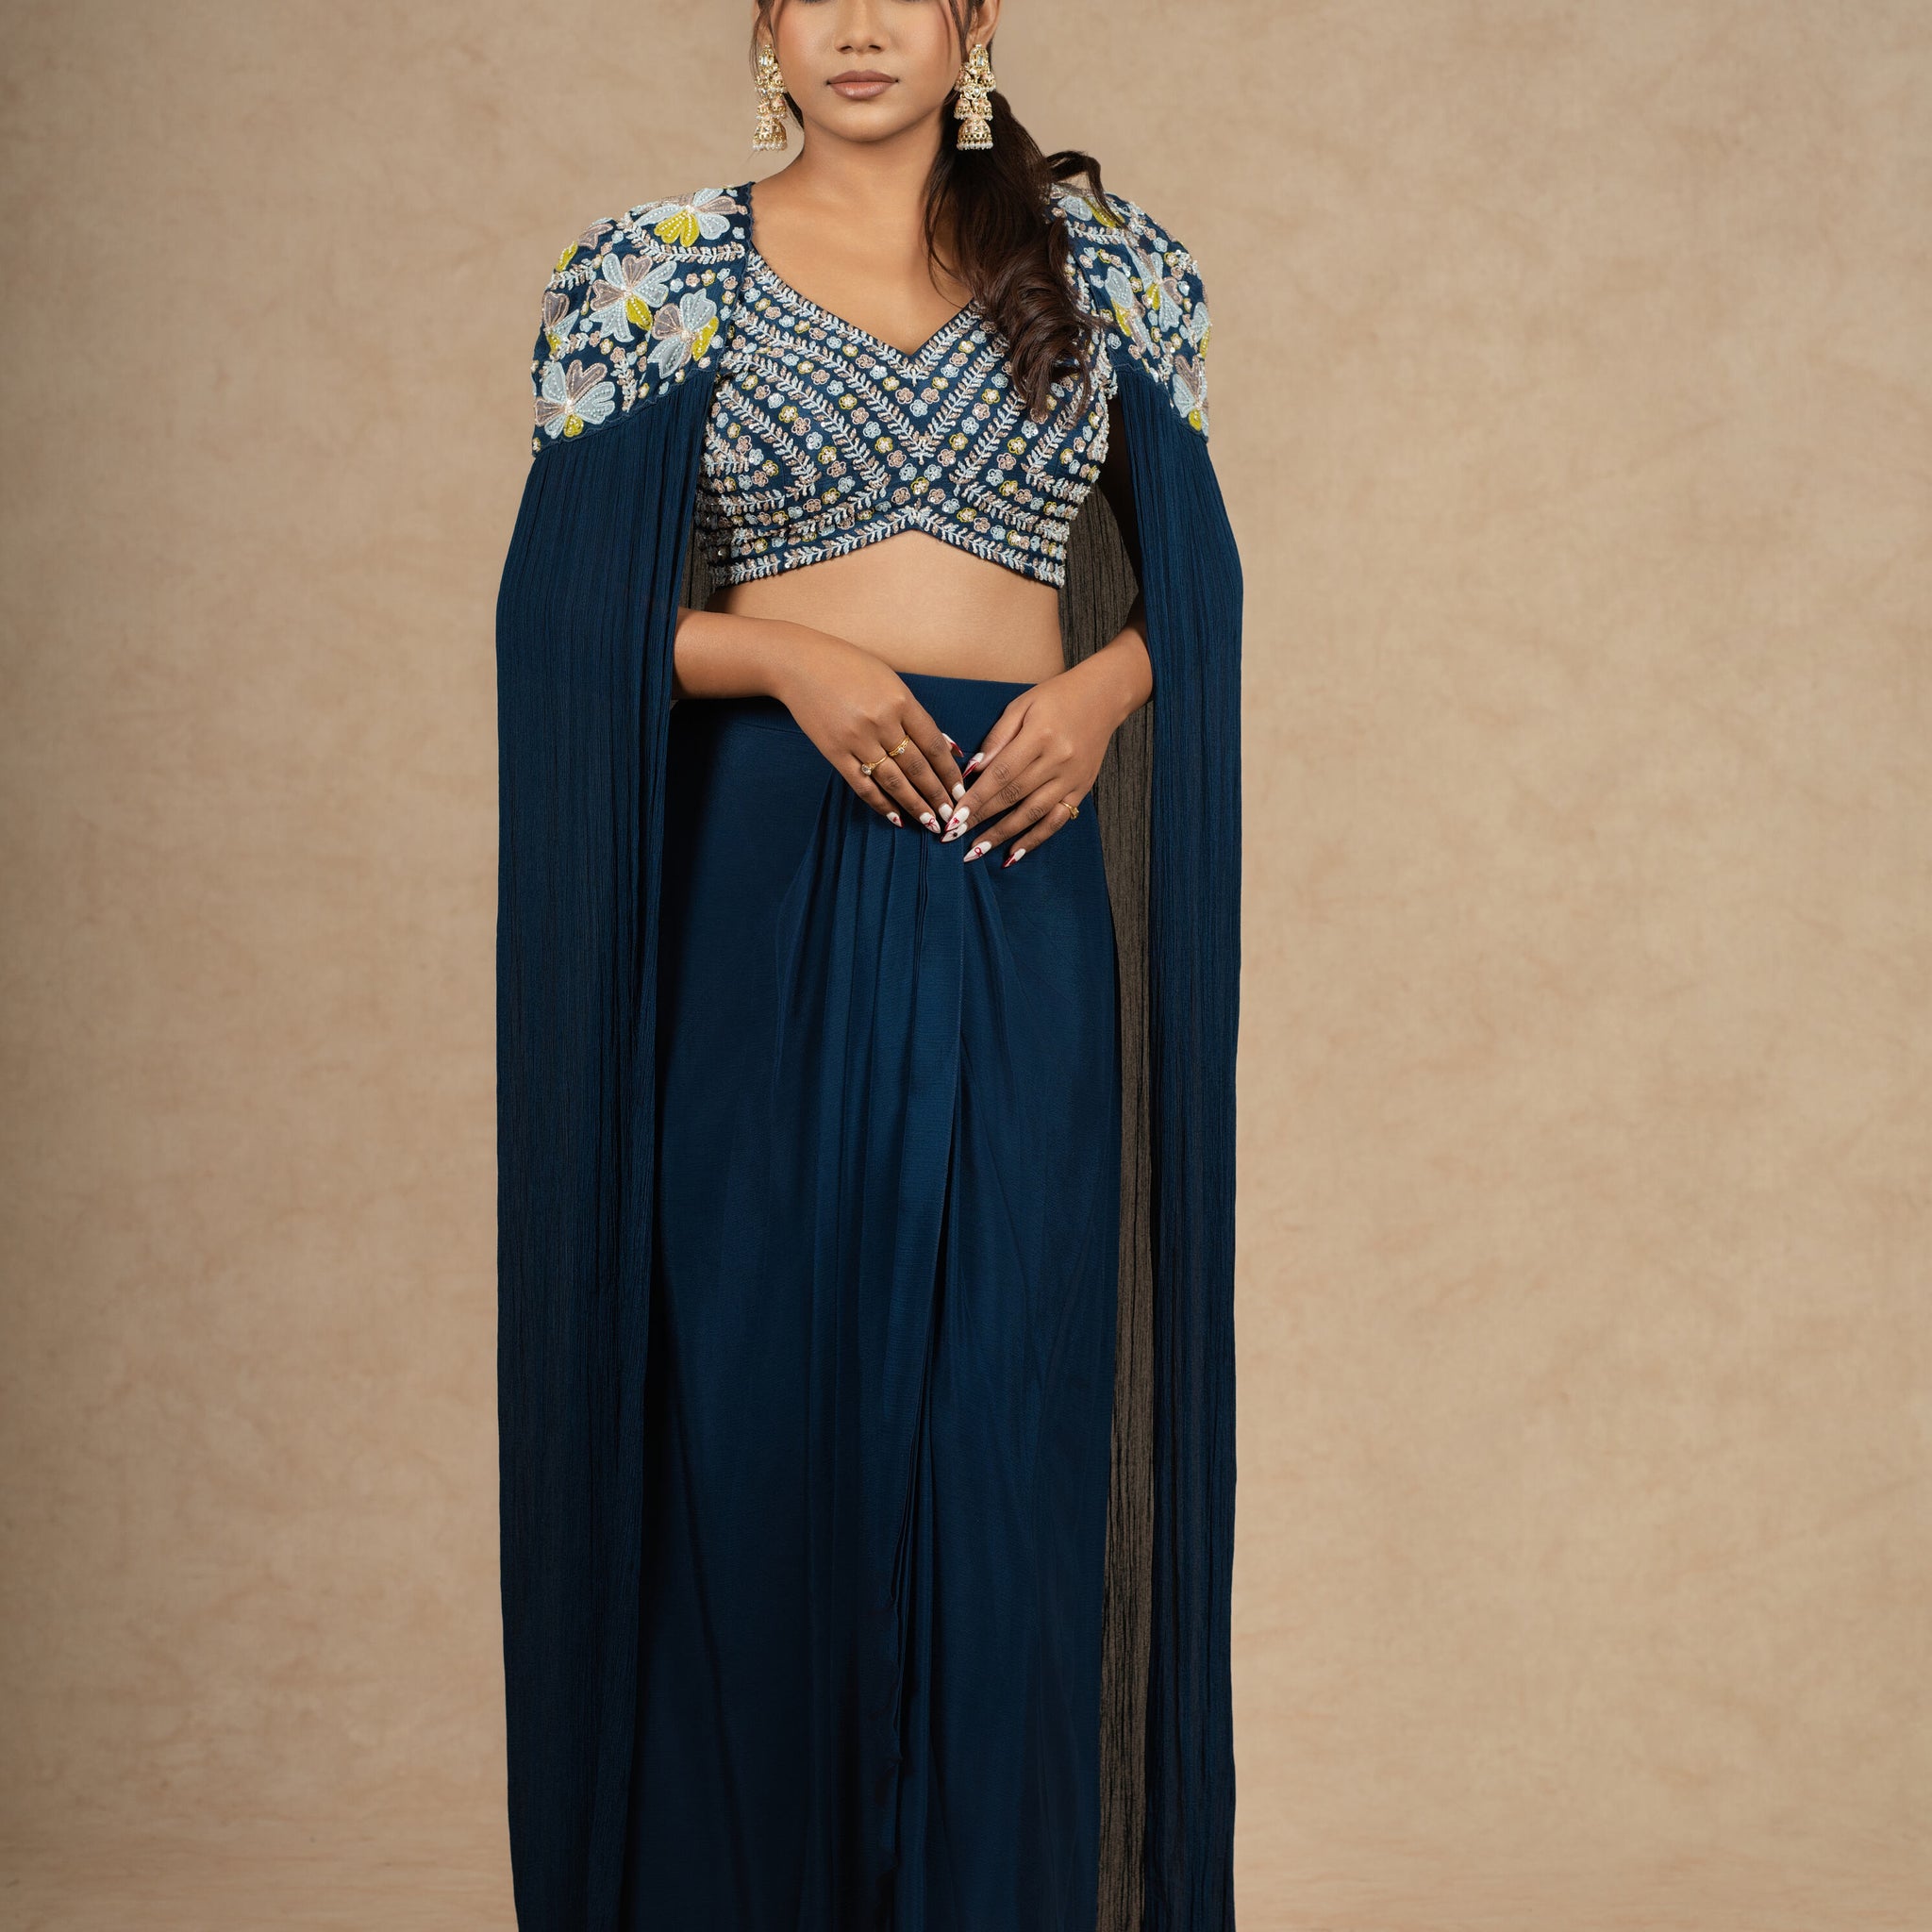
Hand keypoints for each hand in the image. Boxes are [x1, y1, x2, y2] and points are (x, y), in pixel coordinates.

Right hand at [768, 629, 967, 832]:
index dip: (949, 771)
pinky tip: (895, 817)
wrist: (799, 664)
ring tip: (930, 822)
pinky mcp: (835, 752)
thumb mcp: (889, 681)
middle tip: (951, 815)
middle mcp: (881, 722)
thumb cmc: (849, 667)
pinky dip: (880, 803)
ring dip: (914, 805)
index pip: (933, 744)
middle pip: (917, 767)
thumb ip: (915, 714)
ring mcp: (857, 739)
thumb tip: (945, 746)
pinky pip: (863, 785)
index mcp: (900, 701)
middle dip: (937, 794)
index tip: (961, 789)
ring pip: (893, 781)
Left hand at [941, 637, 1151, 864]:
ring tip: (976, 851)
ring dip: (1002, 834)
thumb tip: (973, 770)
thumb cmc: (1056, 697)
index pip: (1000, 774)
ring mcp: (1071, 778)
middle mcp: (1057, 761)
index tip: (954, 817)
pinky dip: (1035, 839)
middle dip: (980, 819)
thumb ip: (997, 738)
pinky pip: (1057, 820)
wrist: (1104, 697)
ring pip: (1032, 814)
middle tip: (954, 836)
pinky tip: (1014, 854)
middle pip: (1012, 796)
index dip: (976, 798)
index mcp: (1039, 736)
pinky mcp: (1081, 789)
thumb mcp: (1022, 705)